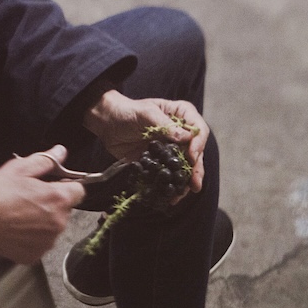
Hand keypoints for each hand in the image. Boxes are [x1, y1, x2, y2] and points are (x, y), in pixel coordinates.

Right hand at [0, 145, 84, 263]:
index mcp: (58, 199)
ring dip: (44, 220)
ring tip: (21, 213)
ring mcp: (47, 241)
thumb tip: (61, 151)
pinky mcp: (35, 254)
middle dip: (53, 203)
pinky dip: (33, 237)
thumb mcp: (20, 168)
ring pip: (53, 227)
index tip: (55, 184)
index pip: (79, 190)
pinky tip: (17, 228)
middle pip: (66, 209)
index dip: (67, 185)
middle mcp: (58, 223)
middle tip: (30, 198)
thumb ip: (46, 160)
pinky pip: (41, 242)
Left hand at [83, 90, 209, 196]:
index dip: (198, 144)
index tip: (191, 157)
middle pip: (196, 152)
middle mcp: (181, 133)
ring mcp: (172, 149)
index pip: (198, 130)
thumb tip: (186, 138)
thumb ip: (165, 125)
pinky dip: (169, 185)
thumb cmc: (127, 112)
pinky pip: (169, 174)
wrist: (109, 124)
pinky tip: (169, 195)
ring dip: (184, 181)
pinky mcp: (161, 162)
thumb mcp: (146, 114)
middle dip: (196, 169)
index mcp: (182, 116)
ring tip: (182, 193)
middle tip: (195, 184)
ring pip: (184, 166)